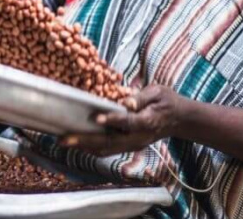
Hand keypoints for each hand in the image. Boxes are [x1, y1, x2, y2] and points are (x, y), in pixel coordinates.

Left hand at [61, 84, 184, 155]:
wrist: (178, 120)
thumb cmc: (166, 101)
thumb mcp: (158, 92)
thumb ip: (141, 96)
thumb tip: (126, 101)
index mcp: (148, 122)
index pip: (129, 122)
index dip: (113, 120)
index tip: (96, 117)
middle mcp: (138, 138)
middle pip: (110, 142)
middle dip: (85, 140)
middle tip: (64, 138)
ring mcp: (132, 144)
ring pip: (105, 149)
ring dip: (83, 146)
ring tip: (63, 141)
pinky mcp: (127, 146)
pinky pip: (107, 150)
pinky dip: (90, 147)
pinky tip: (76, 142)